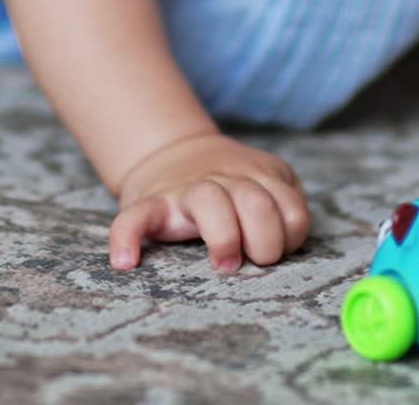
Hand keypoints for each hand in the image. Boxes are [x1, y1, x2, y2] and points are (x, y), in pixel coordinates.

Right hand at [109, 132, 309, 272]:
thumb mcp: (266, 182)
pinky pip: (135, 217)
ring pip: (208, 200)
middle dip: (264, 240)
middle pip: (256, 203)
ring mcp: (186, 190)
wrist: (174, 154)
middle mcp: (225, 180)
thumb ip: (284, 205)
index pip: (290, 208)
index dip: (290, 236)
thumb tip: (288, 241)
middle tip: (252, 261)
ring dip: (223, 236)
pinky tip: (127, 262)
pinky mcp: (152, 203)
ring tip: (224, 264)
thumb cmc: (231, 184)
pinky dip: (128, 237)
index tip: (280, 249)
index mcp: (258, 177)